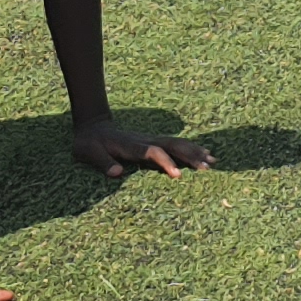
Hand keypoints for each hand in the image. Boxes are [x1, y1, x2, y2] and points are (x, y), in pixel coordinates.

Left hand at [74, 118, 211, 177]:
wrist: (93, 124)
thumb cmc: (89, 142)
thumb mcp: (88, 152)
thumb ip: (102, 162)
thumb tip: (117, 174)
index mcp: (131, 145)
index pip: (153, 152)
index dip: (165, 162)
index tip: (178, 175)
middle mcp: (145, 140)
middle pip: (172, 145)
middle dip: (190, 155)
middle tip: (208, 167)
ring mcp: (150, 139)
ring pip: (176, 144)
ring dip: (194, 151)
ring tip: (213, 161)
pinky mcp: (153, 142)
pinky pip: (174, 144)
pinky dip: (190, 148)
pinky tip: (203, 154)